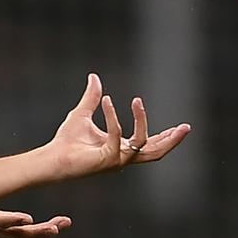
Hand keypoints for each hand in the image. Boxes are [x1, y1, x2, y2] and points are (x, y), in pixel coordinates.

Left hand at [45, 74, 190, 180]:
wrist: (51, 157)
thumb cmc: (66, 141)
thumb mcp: (82, 113)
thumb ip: (92, 97)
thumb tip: (94, 77)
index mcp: (122, 149)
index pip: (149, 144)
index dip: (165, 137)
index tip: (180, 127)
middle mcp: (123, 156)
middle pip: (156, 153)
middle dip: (172, 140)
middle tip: (186, 127)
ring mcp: (117, 160)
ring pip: (142, 144)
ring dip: (142, 120)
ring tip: (137, 100)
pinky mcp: (107, 159)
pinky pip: (116, 135)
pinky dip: (113, 117)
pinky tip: (107, 100)